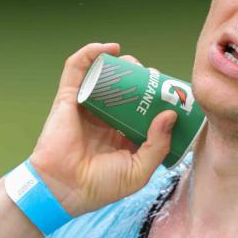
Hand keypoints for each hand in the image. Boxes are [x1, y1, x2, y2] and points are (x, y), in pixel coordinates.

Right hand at [28, 42, 176, 216]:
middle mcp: (105, 118)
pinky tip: (109, 48)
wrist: (65, 189)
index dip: (157, 98)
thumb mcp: (139, 170)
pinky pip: (76, 69)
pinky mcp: (68, 98)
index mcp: (122, 134)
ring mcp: (86, 106)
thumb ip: (158, 145)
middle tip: (155, 78)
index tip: (172, 92)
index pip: (143, 108)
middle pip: (126, 88)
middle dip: (142, 79)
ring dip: (121, 64)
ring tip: (135, 65)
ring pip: (105, 75)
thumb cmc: (101, 186)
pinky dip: (90, 52)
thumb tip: (170, 115)